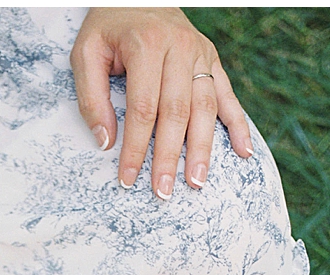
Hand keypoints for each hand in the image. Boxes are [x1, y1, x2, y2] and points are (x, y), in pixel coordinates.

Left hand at [70, 7, 251, 196]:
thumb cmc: (108, 27)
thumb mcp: (86, 53)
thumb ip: (92, 97)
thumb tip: (106, 141)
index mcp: (146, 45)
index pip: (144, 108)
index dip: (136, 148)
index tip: (128, 179)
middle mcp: (179, 48)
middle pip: (177, 112)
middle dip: (169, 157)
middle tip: (164, 192)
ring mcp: (199, 54)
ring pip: (205, 107)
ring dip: (202, 149)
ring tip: (196, 182)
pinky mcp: (211, 59)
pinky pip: (228, 94)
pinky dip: (238, 124)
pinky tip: (244, 152)